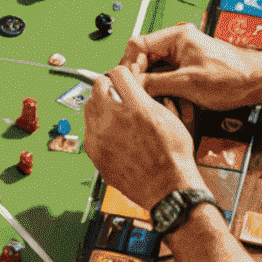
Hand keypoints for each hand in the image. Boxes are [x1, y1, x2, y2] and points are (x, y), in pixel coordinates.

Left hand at [82, 56, 203, 212]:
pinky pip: (88, 129)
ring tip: (113, 115)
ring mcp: (101, 136)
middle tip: (116, 95)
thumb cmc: (174, 158)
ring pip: (89, 106)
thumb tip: (136, 88)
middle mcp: (115, 119)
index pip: (117, 72)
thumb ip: (149, 99)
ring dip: (99, 105)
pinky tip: (111, 134)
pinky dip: (97, 127)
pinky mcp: (94, 152)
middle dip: (108, 86)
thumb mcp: (171, 118)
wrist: (167, 189)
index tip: (124, 79)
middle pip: (98, 85)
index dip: (123, 74)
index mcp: (137, 107)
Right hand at [124, 23, 261, 110]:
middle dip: (146, 81)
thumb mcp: (189, 83)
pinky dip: (173, 92)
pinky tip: (181, 105)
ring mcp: (185, 54)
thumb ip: (156, 83)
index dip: (129, 65)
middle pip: (146, 59)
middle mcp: (178, 42)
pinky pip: (171, 78)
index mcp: (176, 37)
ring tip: (168, 104)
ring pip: (158, 71)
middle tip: (144, 97)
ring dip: (160, 90)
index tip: (127, 84)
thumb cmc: (233, 76)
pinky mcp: (192, 66)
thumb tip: (132, 85)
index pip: (137, 45)